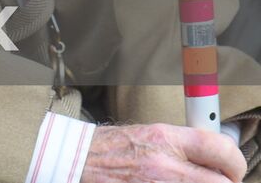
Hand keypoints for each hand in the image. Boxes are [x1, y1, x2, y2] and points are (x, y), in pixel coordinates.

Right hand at [82, 123, 244, 182]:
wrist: (75, 160)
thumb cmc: (108, 147)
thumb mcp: (148, 133)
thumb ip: (182, 145)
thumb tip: (212, 157)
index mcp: (164, 138)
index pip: (220, 148)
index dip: (235, 162)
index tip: (232, 168)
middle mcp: (165, 165)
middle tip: (220, 182)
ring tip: (188, 182)